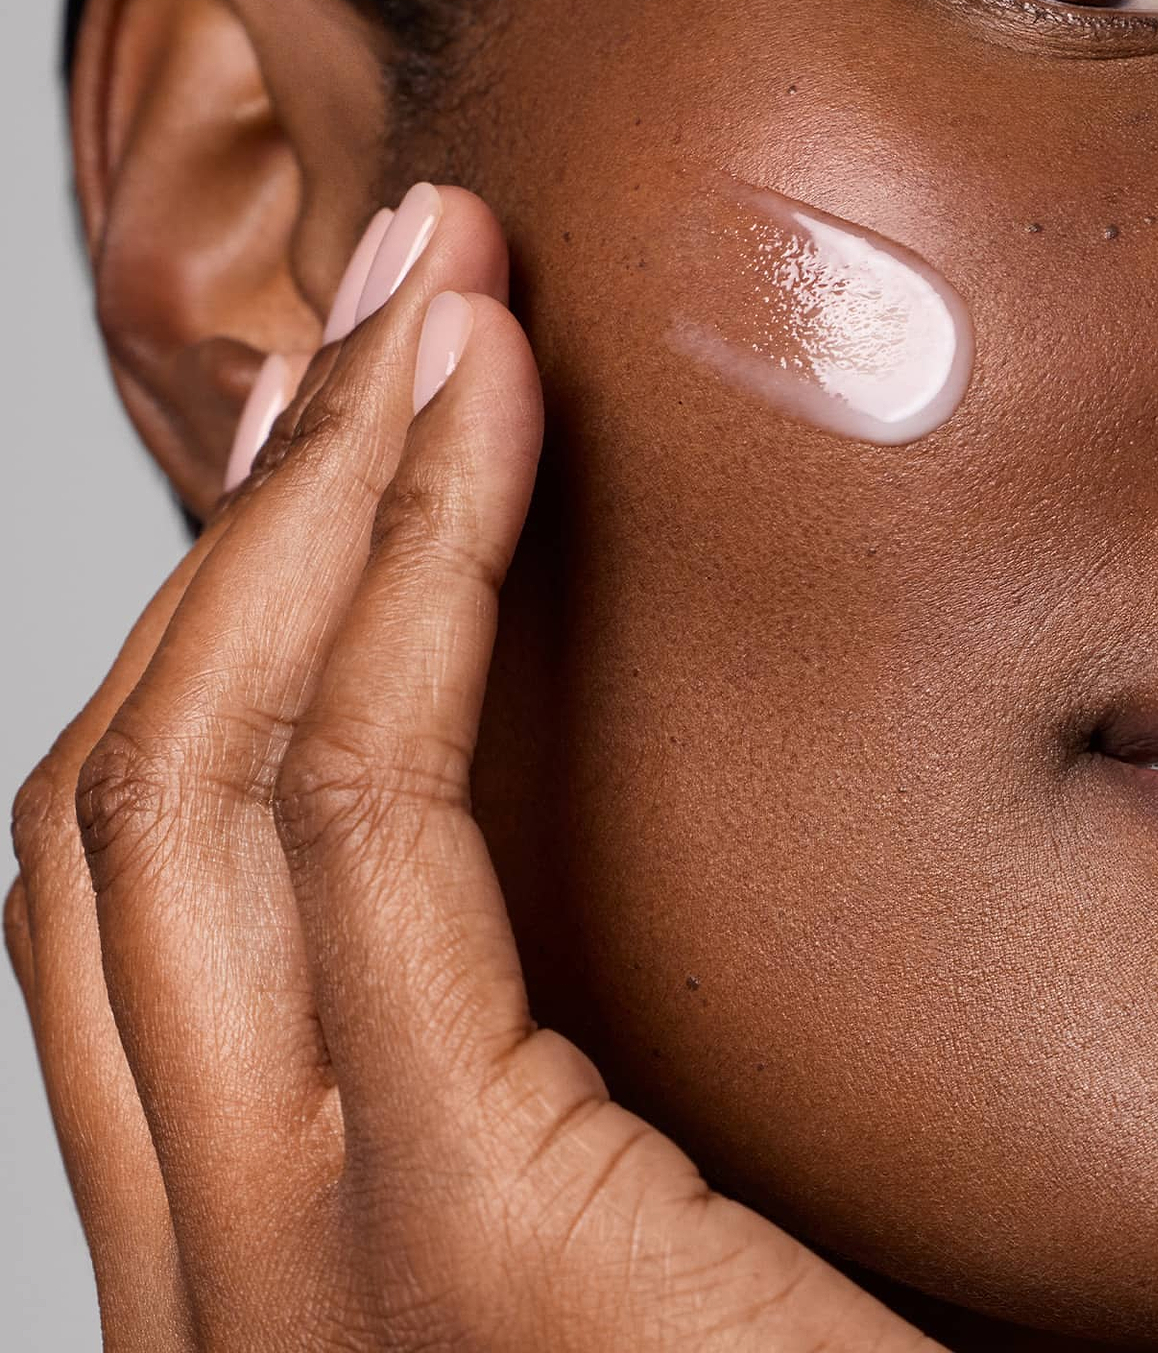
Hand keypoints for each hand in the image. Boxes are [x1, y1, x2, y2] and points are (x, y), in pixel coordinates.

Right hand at [8, 185, 932, 1350]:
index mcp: (279, 1253)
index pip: (159, 879)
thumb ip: (567, 1055)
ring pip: (193, 790)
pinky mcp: (455, 1255)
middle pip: (127, 802)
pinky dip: (397, 593)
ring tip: (425, 305)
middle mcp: (230, 1265)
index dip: (236, 612)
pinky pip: (363, 836)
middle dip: (254, 510)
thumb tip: (588, 810)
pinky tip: (479, 439)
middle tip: (390, 290)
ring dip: (305, 502)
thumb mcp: (643, 1217)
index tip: (370, 402)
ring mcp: (304, 1277)